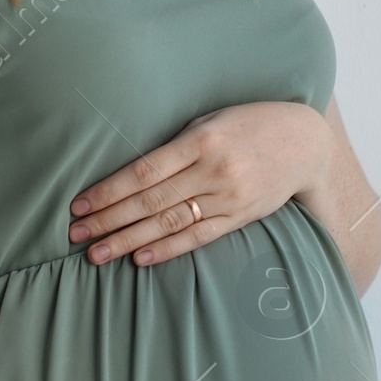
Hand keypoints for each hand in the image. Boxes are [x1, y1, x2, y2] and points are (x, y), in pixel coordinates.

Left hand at [67, 101, 330, 266]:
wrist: (305, 142)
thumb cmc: (247, 123)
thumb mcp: (209, 120)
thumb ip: (174, 145)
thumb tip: (128, 174)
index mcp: (201, 140)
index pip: (144, 172)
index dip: (109, 190)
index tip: (79, 204)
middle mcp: (215, 171)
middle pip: (151, 202)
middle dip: (109, 220)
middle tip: (76, 235)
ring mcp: (229, 198)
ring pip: (170, 223)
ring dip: (129, 241)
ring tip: (97, 254)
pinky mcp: (241, 217)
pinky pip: (198, 237)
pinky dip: (167, 249)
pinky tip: (140, 259)